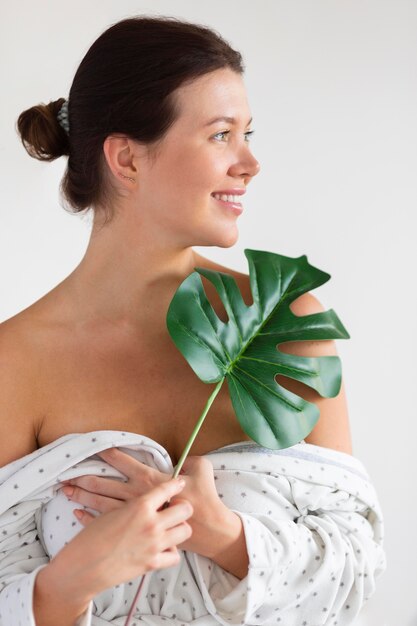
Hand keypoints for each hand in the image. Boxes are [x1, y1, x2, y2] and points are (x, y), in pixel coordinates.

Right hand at [50, 477, 192, 599]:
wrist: (84, 565)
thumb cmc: (92, 536)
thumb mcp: (112, 511)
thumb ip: (133, 506)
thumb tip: (144, 499)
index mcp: (140, 505)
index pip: (168, 488)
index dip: (176, 484)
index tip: (180, 483)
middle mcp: (151, 523)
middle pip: (185, 509)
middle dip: (183, 507)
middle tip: (176, 509)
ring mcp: (154, 544)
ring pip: (185, 531)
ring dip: (180, 528)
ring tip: (172, 528)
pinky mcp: (152, 563)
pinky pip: (175, 555)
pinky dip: (171, 552)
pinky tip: (163, 548)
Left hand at [62, 447, 235, 558]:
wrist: (207, 531)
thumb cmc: (204, 500)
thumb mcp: (202, 470)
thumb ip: (190, 460)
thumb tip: (184, 458)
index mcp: (150, 480)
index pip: (125, 462)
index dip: (109, 453)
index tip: (94, 446)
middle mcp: (137, 497)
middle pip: (104, 485)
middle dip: (84, 478)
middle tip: (67, 472)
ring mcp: (133, 515)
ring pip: (100, 504)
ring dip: (82, 496)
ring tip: (66, 490)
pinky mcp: (134, 529)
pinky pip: (106, 522)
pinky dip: (89, 517)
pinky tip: (77, 513)